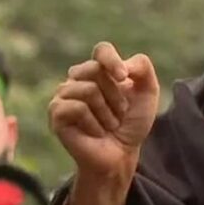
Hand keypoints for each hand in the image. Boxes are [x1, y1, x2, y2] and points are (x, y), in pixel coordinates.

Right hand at [48, 42, 158, 179]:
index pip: (102, 50)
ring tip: (108, 124)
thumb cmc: (132, 122)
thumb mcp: (148, 92)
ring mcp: (64, 95)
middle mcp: (78, 79)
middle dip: (116, 95)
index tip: (124, 77)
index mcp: (99, 70)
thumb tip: (123, 63)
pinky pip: (77, 108)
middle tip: (119, 113)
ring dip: (107, 112)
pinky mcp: (56, 113)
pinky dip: (94, 123)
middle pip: (96, 70)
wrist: (121, 154)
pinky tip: (95, 132)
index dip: (112, 60)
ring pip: (89, 90)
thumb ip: (143, 68)